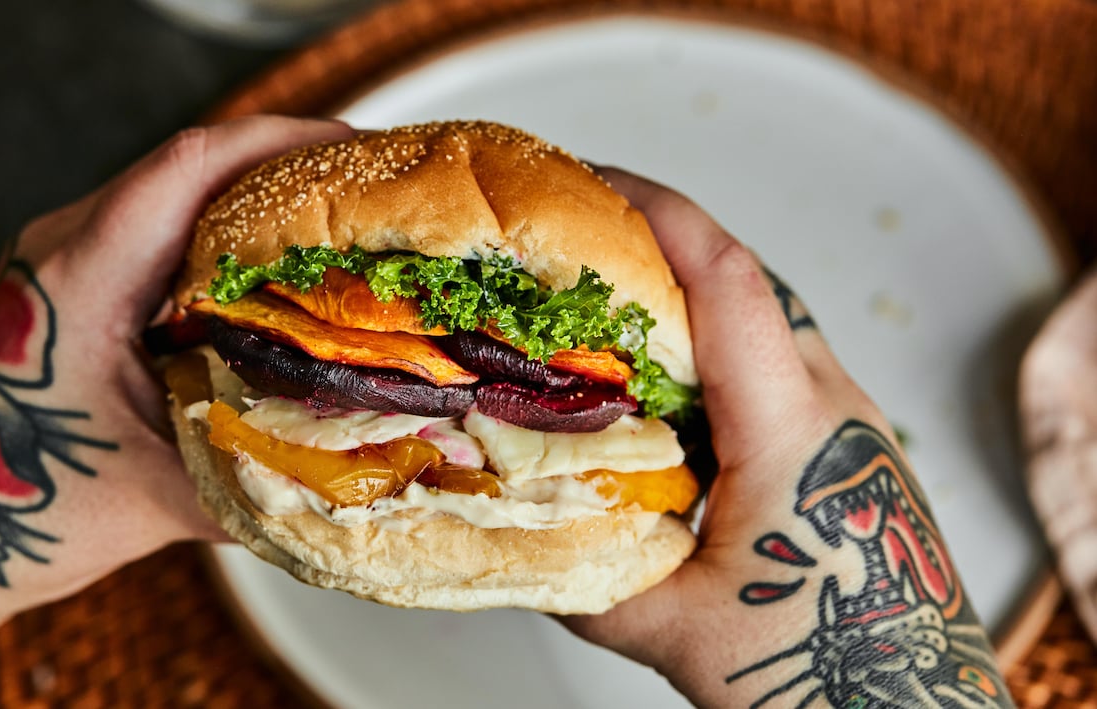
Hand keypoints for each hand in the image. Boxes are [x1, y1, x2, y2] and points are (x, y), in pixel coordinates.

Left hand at [0, 115, 353, 706]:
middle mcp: (65, 249)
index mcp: (78, 278)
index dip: (285, 144)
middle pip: (193, 168)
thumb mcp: (151, 500)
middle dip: (289, 170)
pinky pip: (158, 237)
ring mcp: (63, 263)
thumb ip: (259, 481)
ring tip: (338, 236)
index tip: (359, 156)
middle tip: (370, 201)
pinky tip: (275, 284)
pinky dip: (224, 245)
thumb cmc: (8, 510)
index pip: (191, 167)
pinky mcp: (71, 287)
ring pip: (176, 198)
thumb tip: (361, 471)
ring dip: (258, 206)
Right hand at [562, 169, 1011, 707]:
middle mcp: (833, 405)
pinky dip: (716, 346)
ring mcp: (850, 418)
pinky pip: (777, 360)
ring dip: (689, 297)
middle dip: (661, 243)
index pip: (728, 285)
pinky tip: (667, 386)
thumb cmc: (820, 673)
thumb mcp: (674, 631)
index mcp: (791, 430)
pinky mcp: (849, 439)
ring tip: (610, 310)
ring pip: (764, 318)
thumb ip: (582, 578)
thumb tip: (507, 534)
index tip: (596, 183)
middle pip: (745, 282)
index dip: (660, 218)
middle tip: (580, 241)